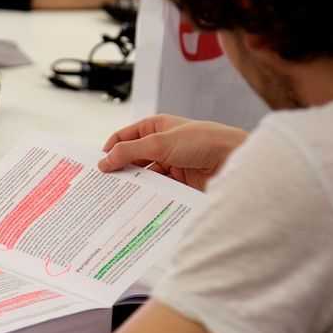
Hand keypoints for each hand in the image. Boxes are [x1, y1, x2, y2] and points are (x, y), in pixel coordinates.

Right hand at [98, 115, 247, 190]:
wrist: (235, 161)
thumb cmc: (203, 141)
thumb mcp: (159, 143)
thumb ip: (129, 151)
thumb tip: (104, 161)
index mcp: (155, 127)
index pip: (123, 138)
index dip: (110, 150)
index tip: (98, 167)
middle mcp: (161, 145)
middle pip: (132, 159)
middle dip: (120, 170)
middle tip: (103, 186)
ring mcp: (170, 164)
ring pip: (144, 176)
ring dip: (134, 186)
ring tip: (118, 199)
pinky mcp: (178, 183)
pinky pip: (157, 190)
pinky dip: (148, 196)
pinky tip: (138, 204)